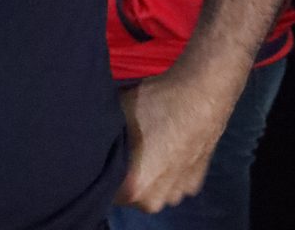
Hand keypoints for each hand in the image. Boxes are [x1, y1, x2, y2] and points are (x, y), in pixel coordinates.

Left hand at [114, 70, 234, 211]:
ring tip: (150, 145)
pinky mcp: (196, 183)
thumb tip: (94, 143)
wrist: (200, 94)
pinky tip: (169, 147)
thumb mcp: (117, 114)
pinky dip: (169, 171)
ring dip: (150, 175)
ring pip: (154, 190)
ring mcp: (179, 193)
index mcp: (134, 188)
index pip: (107, 189)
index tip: (106, 152)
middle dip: (127, 174)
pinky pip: (173, 183)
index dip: (104, 169)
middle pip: (131, 193)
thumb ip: (106, 139)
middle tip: (127, 147)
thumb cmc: (154, 103)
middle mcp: (156, 200)